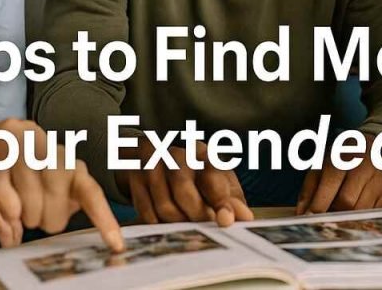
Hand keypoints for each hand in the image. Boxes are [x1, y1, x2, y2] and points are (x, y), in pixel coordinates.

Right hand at [0, 119, 123, 251]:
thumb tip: (76, 210)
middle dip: (43, 218)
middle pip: (56, 212)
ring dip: (21, 215)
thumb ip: (65, 195)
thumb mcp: (44, 175)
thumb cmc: (13, 164)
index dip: (104, 218)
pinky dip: (5, 210)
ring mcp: (18, 151)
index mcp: (62, 155)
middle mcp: (46, 148)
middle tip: (32, 208)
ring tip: (14, 199)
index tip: (116, 244)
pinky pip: (8, 206)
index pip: (89, 191)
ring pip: (30, 211)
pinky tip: (1, 192)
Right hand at [115, 140, 252, 226]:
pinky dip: (159, 224)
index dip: (220, 199)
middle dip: (195, 213)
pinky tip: (167, 222)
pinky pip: (146, 213)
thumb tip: (246, 219)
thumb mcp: (216, 181)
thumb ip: (231, 198)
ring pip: (164, 204)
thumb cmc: (194, 174)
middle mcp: (176, 154)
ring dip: (178, 222)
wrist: (152, 158)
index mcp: (202, 153)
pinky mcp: (134, 178)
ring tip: (186, 224)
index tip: (226, 221)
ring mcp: (152, 165)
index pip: (212, 174)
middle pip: (183, 188)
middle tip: (204, 228)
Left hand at [296, 133, 381, 213]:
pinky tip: (352, 216)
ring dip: (346, 219)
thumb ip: (309, 190)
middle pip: (347, 201)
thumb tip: (302, 215)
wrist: (372, 148)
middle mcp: (365, 166)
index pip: (331, 184)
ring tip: (336, 218)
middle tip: (323, 222)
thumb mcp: (321, 168)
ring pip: (361, 211)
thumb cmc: (341, 161)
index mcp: (345, 156)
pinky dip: (359, 219)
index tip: (309, 219)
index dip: (319, 204)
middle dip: (333, 214)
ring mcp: (379, 180)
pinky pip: (373, 215)